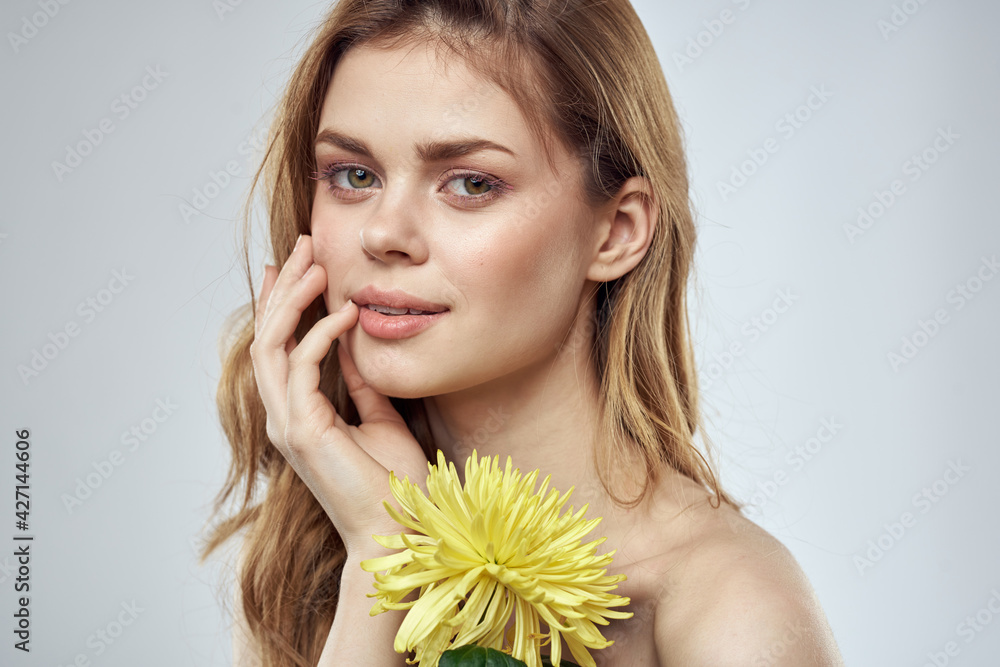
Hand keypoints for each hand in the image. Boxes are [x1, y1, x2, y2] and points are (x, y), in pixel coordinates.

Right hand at [249, 234, 431, 557]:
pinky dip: (322, 334)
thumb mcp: (380, 419)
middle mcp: (284, 416)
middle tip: (303, 246)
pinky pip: (301, 368)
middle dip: (283, 287)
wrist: (398, 529)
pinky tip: (347, 312)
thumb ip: (360, 384)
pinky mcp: (302, 431)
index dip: (283, 303)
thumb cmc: (393, 484)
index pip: (281, 346)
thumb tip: (355, 343)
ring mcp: (287, 424)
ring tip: (317, 263)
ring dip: (292, 300)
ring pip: (272, 346)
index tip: (297, 264)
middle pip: (268, 337)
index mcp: (299, 413)